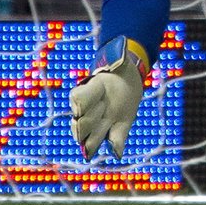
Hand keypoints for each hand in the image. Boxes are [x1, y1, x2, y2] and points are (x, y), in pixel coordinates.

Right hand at [70, 37, 146, 158]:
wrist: (127, 77)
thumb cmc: (119, 66)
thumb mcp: (118, 59)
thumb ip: (116, 56)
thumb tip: (119, 52)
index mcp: (91, 88)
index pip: (78, 98)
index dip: (78, 104)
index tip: (78, 108)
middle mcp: (91, 109)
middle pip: (81, 122)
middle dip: (85, 124)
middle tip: (93, 123)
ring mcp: (102, 121)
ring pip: (91, 137)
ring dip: (91, 142)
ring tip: (89, 152)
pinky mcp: (117, 128)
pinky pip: (114, 140)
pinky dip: (115, 147)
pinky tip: (117, 152)